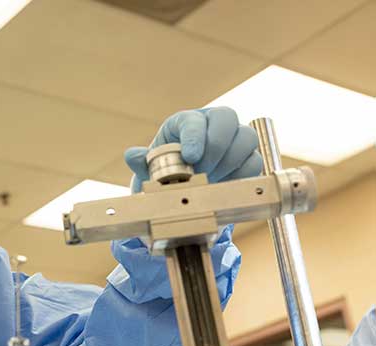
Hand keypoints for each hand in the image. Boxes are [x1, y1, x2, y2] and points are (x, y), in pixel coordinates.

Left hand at [125, 107, 262, 191]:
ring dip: (229, 163)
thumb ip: (143, 161)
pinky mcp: (248, 157)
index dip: (195, 137)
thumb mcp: (151, 166)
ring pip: (246, 139)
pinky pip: (254, 162)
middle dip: (216, 148)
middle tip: (203, 171)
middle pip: (227, 119)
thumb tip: (132, 155)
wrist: (184, 182)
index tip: (190, 157)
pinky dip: (242, 176)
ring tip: (211, 180)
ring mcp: (234, 139)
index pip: (196, 120)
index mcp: (187, 121)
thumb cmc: (166, 168)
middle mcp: (214, 123)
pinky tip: (225, 185)